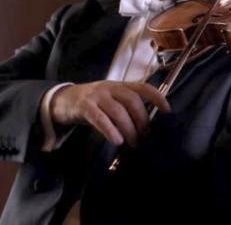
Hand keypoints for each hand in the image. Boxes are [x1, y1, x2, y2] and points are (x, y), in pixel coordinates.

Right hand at [50, 81, 170, 146]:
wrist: (63, 100)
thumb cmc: (93, 103)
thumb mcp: (111, 101)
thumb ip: (126, 109)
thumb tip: (146, 129)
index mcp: (120, 85)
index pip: (143, 87)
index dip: (157, 97)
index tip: (167, 111)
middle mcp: (110, 87)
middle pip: (132, 101)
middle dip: (142, 120)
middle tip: (144, 137)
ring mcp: (97, 95)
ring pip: (118, 111)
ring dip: (128, 129)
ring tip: (133, 143)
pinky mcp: (84, 106)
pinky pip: (100, 118)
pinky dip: (110, 130)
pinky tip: (117, 140)